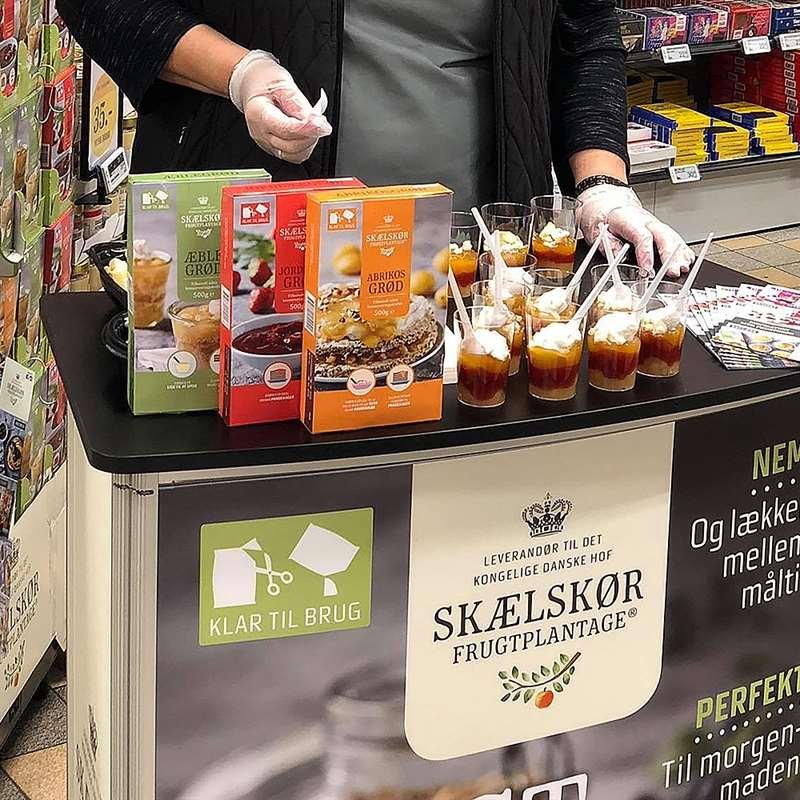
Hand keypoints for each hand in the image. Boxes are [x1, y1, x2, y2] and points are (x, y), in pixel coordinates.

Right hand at [229, 51, 331, 163]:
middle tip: (321, 122)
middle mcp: (260, 133)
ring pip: (294, 155)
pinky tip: (307, 133)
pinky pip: (294, 155)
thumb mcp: (282, 83)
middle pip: (291, 146)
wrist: (252, 84)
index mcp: (259, 113)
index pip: (285, 129)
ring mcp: (266, 143)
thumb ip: (298, 104)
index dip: (307, 129)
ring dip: (309, 143)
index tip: (322, 125)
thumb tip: (314, 121)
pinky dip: (305, 147)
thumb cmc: (264, 81)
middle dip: (311, 136)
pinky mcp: (274, 148)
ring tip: (313, 126)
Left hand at [577, 185, 693, 275]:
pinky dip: (681, 249)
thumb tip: (616, 255)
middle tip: (674, 271)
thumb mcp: (595, 229)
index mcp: (628, 219)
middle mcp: (645, 221)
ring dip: (680, 253)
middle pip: (663, 236)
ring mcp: (654, 224)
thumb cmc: (602, 216)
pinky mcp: (658, 229)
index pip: (641, 236)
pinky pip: (673, 238)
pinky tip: (687, 260)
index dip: (645, 253)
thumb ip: (607, 243)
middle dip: (671, 255)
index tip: (647, 269)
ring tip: (684, 268)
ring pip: (671, 237)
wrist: (607, 202)